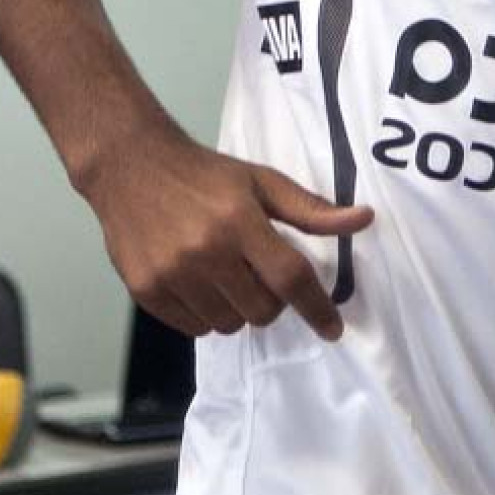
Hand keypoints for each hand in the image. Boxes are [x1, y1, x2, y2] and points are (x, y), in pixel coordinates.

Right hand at [77, 125, 373, 338]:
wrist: (130, 165)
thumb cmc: (204, 173)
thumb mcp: (262, 181)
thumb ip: (311, 209)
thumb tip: (364, 219)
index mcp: (240, 222)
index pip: (290, 278)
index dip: (317, 308)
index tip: (333, 329)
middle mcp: (206, 252)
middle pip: (262, 311)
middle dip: (272, 300)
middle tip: (259, 273)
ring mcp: (172, 275)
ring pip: (228, 325)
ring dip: (238, 308)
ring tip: (226, 274)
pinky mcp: (146, 291)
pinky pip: (194, 328)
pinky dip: (205, 314)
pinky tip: (199, 282)